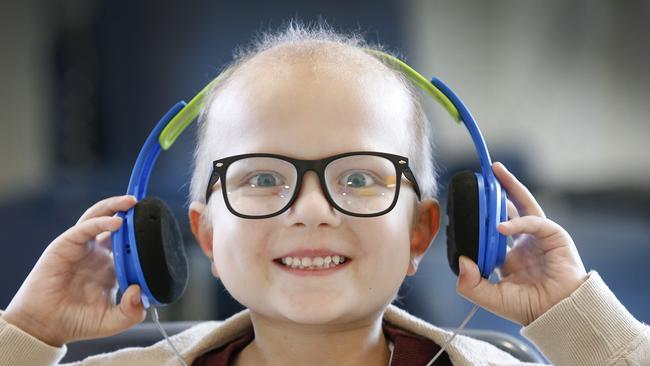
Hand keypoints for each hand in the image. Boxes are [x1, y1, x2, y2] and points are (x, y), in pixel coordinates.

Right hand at [3, 195, 145, 346]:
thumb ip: (131, 312)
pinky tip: (117, 222)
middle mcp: (97, 252)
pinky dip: (100, 222)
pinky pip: (84, 228)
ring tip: (132, 202)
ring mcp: (81, 247)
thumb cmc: (77, 321)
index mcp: (110, 265)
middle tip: (148, 205)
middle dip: (130, 211)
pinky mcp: (65, 246)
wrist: (45, 327)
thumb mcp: (113, 320)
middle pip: (115, 223)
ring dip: (115, 206)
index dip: (142, 233)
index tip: (160, 226)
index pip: (130, 242)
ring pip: (98, 217)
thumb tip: (140, 292)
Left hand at [456, 162, 587, 325]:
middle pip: (509, 209)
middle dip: (497, 191)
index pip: (491, 230)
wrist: (557, 313)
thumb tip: (462, 260)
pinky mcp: (554, 236)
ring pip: (524, 205)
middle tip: (484, 176)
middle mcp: (523, 243)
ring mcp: (538, 237)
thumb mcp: (491, 297)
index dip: (480, 218)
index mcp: (508, 257)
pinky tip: (501, 226)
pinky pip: (534, 222)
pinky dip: (518, 222)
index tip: (463, 208)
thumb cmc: (528, 307)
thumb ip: (470, 284)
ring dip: (511, 187)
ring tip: (496, 173)